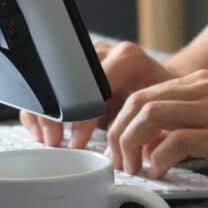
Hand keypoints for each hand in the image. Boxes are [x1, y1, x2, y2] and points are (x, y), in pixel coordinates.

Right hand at [20, 41, 175, 147]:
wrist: (165, 88)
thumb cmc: (166, 103)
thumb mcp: (161, 113)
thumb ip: (145, 128)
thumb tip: (128, 155)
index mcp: (128, 58)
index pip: (94, 85)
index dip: (82, 116)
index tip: (77, 142)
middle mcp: (105, 52)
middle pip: (67, 79)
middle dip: (56, 114)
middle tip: (54, 141)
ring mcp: (86, 56)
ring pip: (52, 79)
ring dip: (44, 112)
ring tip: (47, 139)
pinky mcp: (74, 66)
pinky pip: (48, 85)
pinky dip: (41, 109)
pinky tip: (42, 131)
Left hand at [106, 69, 207, 185]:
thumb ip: (190, 124)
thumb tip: (152, 146)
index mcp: (203, 83)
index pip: (143, 93)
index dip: (122, 122)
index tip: (118, 148)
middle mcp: (205, 89)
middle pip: (138, 101)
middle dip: (118, 133)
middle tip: (120, 163)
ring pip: (149, 115)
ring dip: (131, 145)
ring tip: (135, 169)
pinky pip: (175, 142)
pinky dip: (159, 160)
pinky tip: (162, 174)